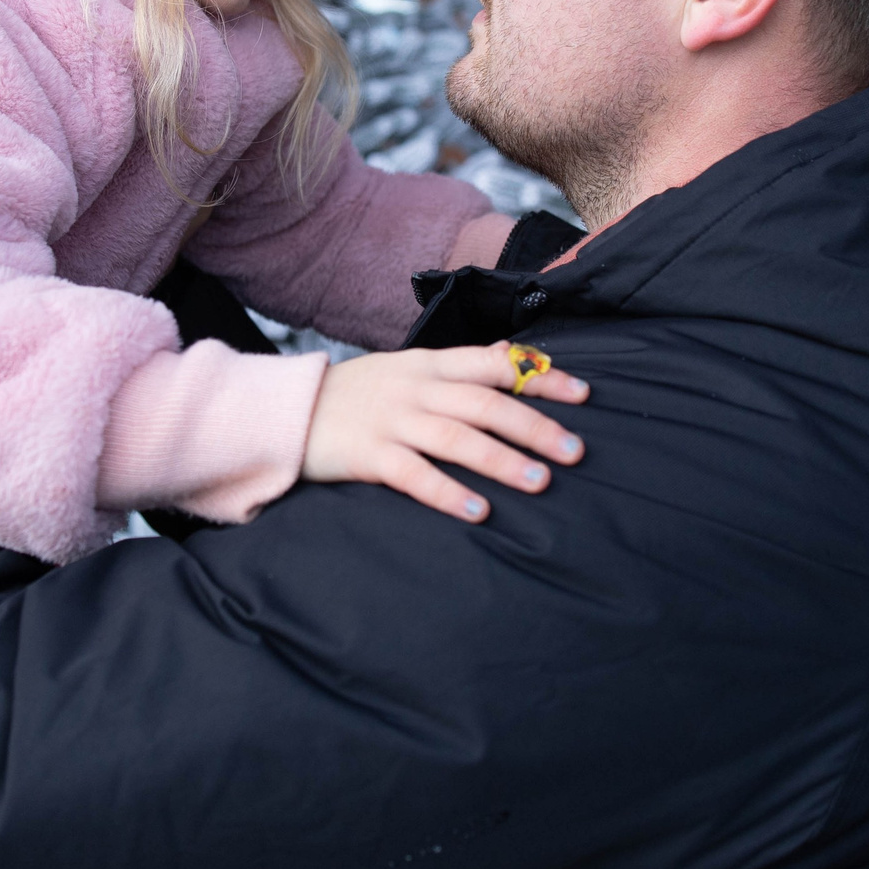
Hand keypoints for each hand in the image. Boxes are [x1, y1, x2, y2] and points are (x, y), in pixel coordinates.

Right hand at [302, 344, 587, 522]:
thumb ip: (458, 367)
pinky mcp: (367, 454)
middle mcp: (415, 388)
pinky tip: (478, 511)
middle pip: (485, 403)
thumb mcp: (406, 368)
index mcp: (429, 364)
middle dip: (534, 426)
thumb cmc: (354, 394)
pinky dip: (447, 492)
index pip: (495, 365)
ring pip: (456, 437)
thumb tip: (510, 357)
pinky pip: (414, 475)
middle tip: (574, 452)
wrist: (284, 409)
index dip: (540, 378)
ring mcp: (391, 420)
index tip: (583, 395)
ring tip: (539, 482)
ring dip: (501, 460)